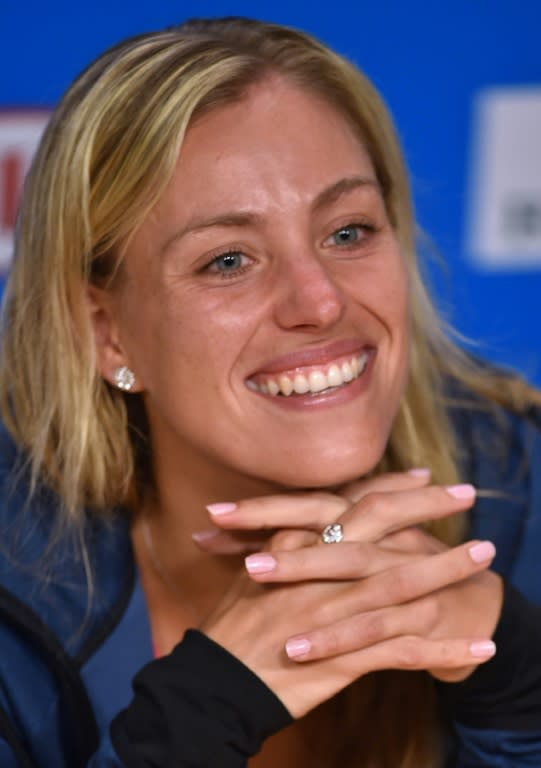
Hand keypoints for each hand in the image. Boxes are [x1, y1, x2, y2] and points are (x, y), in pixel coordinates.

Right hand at [199, 474, 501, 715]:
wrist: (214, 682)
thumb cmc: (230, 626)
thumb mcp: (252, 572)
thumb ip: (284, 546)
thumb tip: (308, 529)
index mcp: (295, 544)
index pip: (353, 504)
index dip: (391, 488)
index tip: (424, 478)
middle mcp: (318, 570)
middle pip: (384, 528)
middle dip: (428, 508)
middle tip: (466, 494)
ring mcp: (333, 612)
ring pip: (402, 583)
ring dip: (449, 570)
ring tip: (486, 560)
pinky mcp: (344, 657)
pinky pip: (406, 653)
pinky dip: (446, 651)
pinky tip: (480, 649)